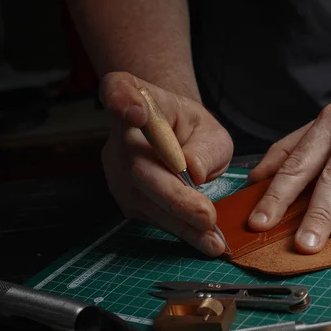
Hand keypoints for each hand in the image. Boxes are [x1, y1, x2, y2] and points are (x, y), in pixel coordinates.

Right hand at [100, 72, 232, 255]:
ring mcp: (116, 169)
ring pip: (146, 200)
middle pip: (138, 167)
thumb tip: (193, 171)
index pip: (119, 89)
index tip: (136, 113)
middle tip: (207, 216)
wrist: (174, 141)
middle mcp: (120, 134)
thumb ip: (204, 146)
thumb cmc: (191, 131)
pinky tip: (205, 240)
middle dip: (175, 197)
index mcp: (138, 98)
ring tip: (214, 241)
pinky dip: (181, 230)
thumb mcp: (210, 130)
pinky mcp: (125, 198)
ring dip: (182, 224)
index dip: (122, 100)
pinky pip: (153, 215)